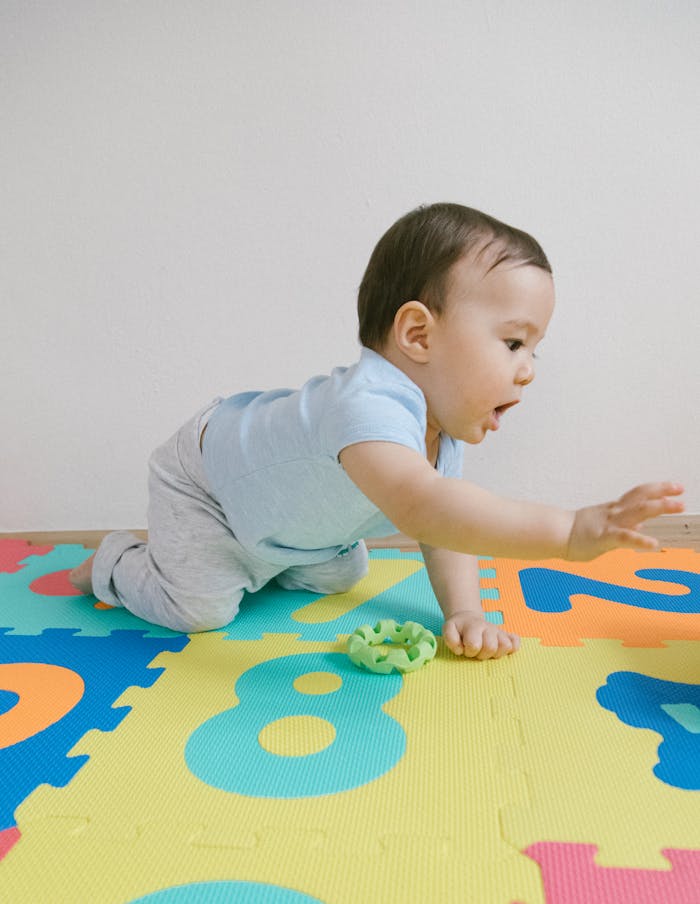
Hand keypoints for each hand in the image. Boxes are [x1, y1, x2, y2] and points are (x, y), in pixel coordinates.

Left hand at [443, 611, 520, 659]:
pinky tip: (502, 649)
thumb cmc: (458, 628)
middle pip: (491, 647)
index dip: (469, 650)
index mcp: (474, 627)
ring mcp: (499, 632)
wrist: (467, 618)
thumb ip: (451, 639)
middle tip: (476, 651)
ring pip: (506, 646)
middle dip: (482, 654)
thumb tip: (461, 649)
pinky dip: (512, 647)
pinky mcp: (507, 636)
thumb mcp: (448, 630)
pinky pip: (516, 643)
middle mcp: (489, 628)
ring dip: (496, 653)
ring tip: (487, 651)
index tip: (465, 649)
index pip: (474, 645)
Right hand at [567, 482, 683, 560]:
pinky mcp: (603, 538)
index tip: (676, 486)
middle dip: (662, 491)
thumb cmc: (576, 531)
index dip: (658, 489)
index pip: (639, 494)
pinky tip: (653, 544)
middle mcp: (614, 512)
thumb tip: (643, 523)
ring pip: (638, 510)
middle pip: (641, 496)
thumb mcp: (605, 523)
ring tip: (678, 505)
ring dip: (660, 506)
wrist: (555, 533)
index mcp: (614, 509)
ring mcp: (610, 523)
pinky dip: (640, 540)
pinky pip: (624, 538)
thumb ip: (626, 523)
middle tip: (681, 489)